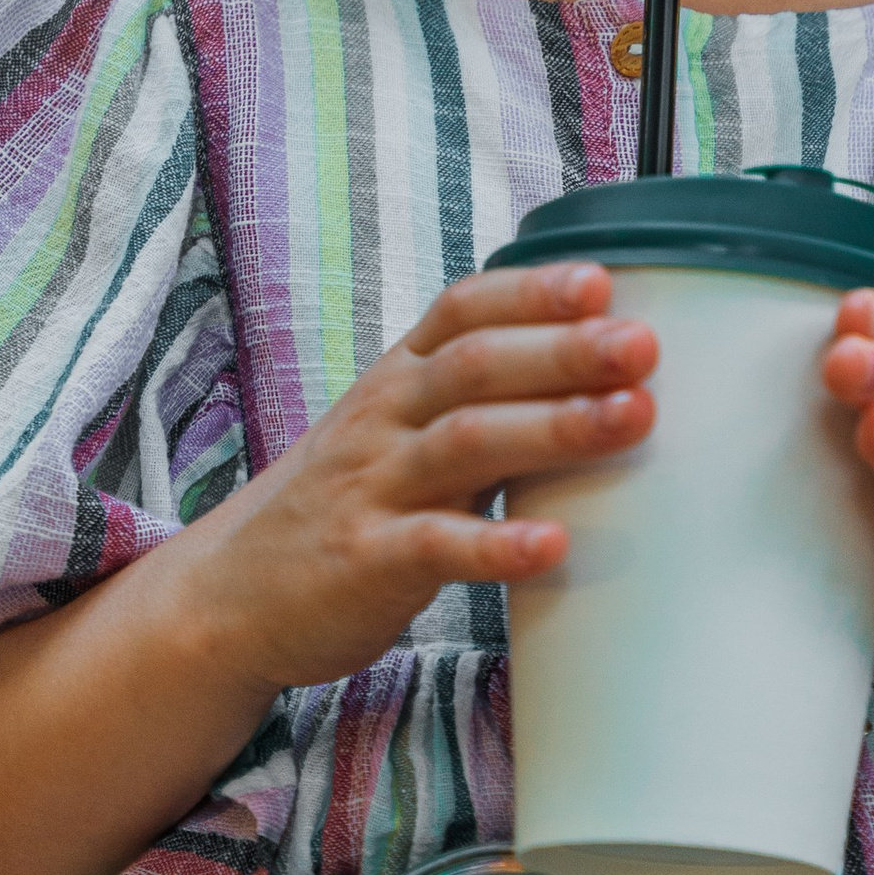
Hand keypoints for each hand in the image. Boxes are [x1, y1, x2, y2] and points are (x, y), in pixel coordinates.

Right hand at [175, 261, 655, 695]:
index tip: (602, 281)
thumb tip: (602, 371)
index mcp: (398, 379)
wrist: (232, 594)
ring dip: (554, 426)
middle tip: (641, 346)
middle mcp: (384, 419)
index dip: (531, 290)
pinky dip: (497, 544)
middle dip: (564, 350)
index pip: (462, 309)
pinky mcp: (367, 562)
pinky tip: (554, 544)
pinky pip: (436, 547)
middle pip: (476, 366)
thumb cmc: (346, 503)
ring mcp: (373, 488)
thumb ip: (479, 399)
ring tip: (631, 418)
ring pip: (465, 442)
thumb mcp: (397, 429)